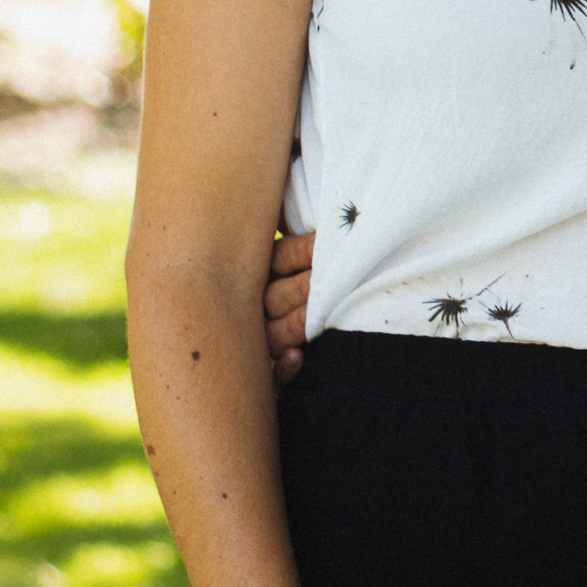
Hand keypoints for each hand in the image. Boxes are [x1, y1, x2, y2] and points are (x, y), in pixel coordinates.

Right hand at [263, 230, 314, 377]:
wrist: (306, 345)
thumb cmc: (316, 283)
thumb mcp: (305, 255)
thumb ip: (308, 240)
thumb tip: (322, 210)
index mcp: (264, 272)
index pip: (278, 258)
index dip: (301, 252)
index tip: (324, 246)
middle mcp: (258, 307)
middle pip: (275, 296)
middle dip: (304, 287)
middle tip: (328, 280)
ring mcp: (262, 342)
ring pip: (274, 333)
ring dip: (297, 323)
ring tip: (318, 315)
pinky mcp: (272, 376)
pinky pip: (273, 376)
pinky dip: (284, 368)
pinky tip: (297, 356)